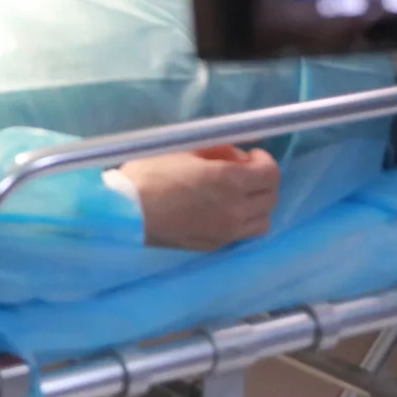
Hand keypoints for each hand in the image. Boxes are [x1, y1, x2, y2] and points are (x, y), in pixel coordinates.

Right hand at [117, 144, 279, 251]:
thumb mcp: (185, 151)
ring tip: (237, 195)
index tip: (251, 156)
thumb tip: (237, 157)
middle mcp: (235, 209)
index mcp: (228, 181)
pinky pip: (243, 234)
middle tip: (244, 172)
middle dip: (263, 181)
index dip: (264, 161)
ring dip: (257, 205)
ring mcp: (227, 232)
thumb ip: (218, 152)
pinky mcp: (215, 246)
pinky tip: (222, 210)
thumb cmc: (151, 173)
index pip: (270, 174)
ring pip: (263, 221)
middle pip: (271, 198)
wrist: (126, 212)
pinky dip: (243, 221)